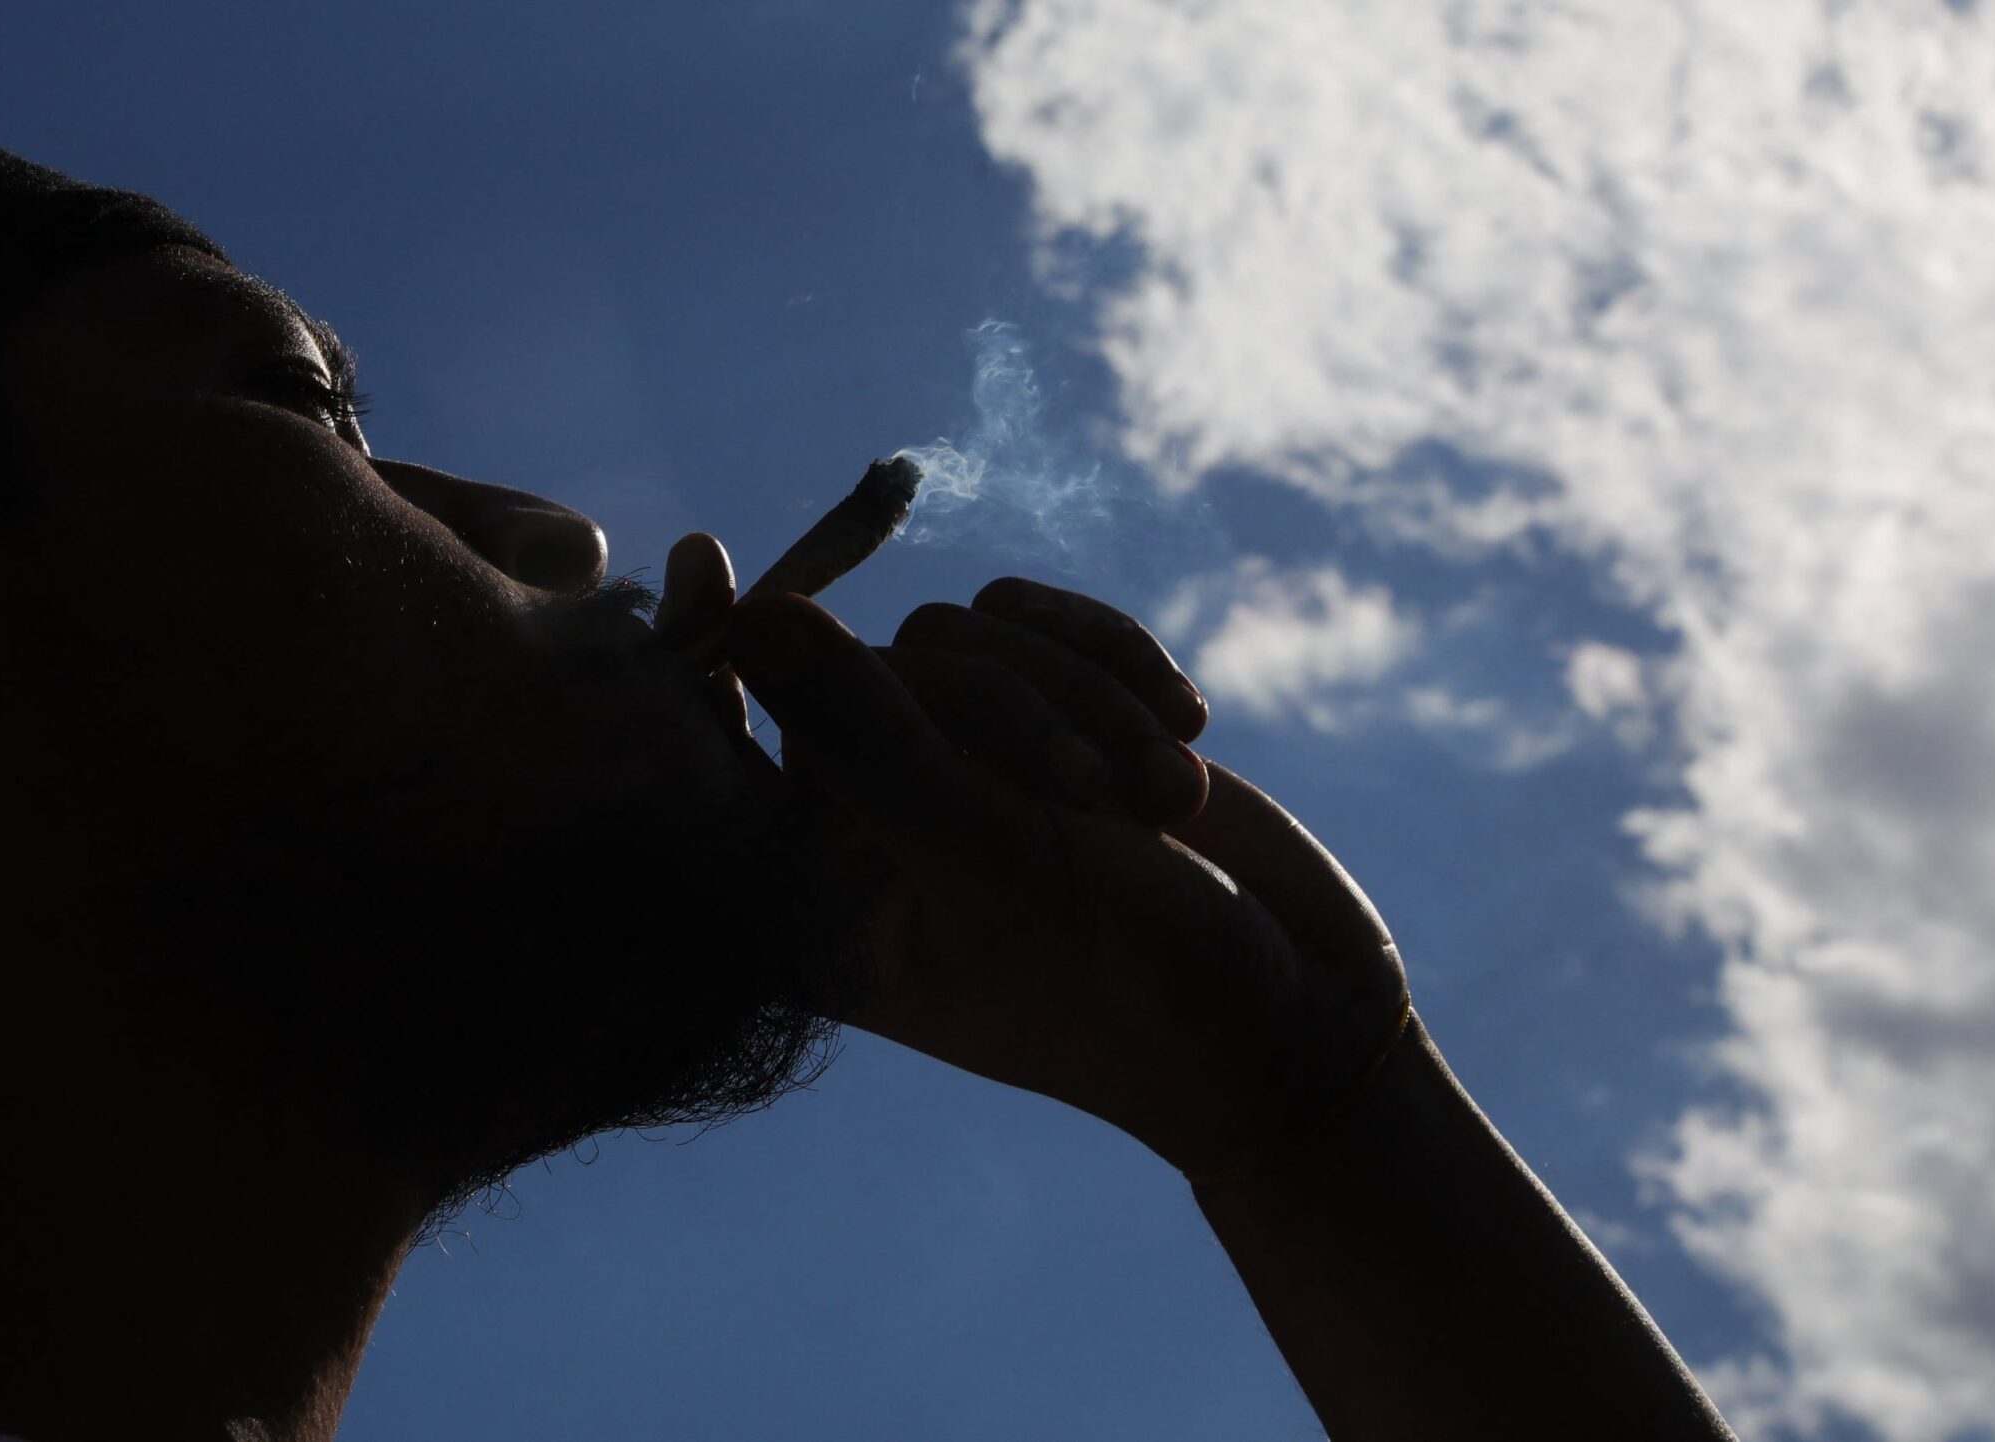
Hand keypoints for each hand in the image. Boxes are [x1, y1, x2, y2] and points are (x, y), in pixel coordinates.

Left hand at [720, 577, 1409, 1176]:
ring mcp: (958, 772)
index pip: (722, 758)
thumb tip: (761, 622)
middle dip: (1007, 711)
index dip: (698, 655)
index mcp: (821, 905)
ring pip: (960, 633)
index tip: (700, 555)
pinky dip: (1108, 655)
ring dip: (1080, 696)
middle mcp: (871, 831)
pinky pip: (1029, 620)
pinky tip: (1185, 726)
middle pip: (873, 667)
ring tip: (1165, 801)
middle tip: (1100, 800)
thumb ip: (877, 747)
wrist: (1296, 1024)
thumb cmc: (1137, 987)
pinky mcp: (1040, 722)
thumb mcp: (1002, 868)